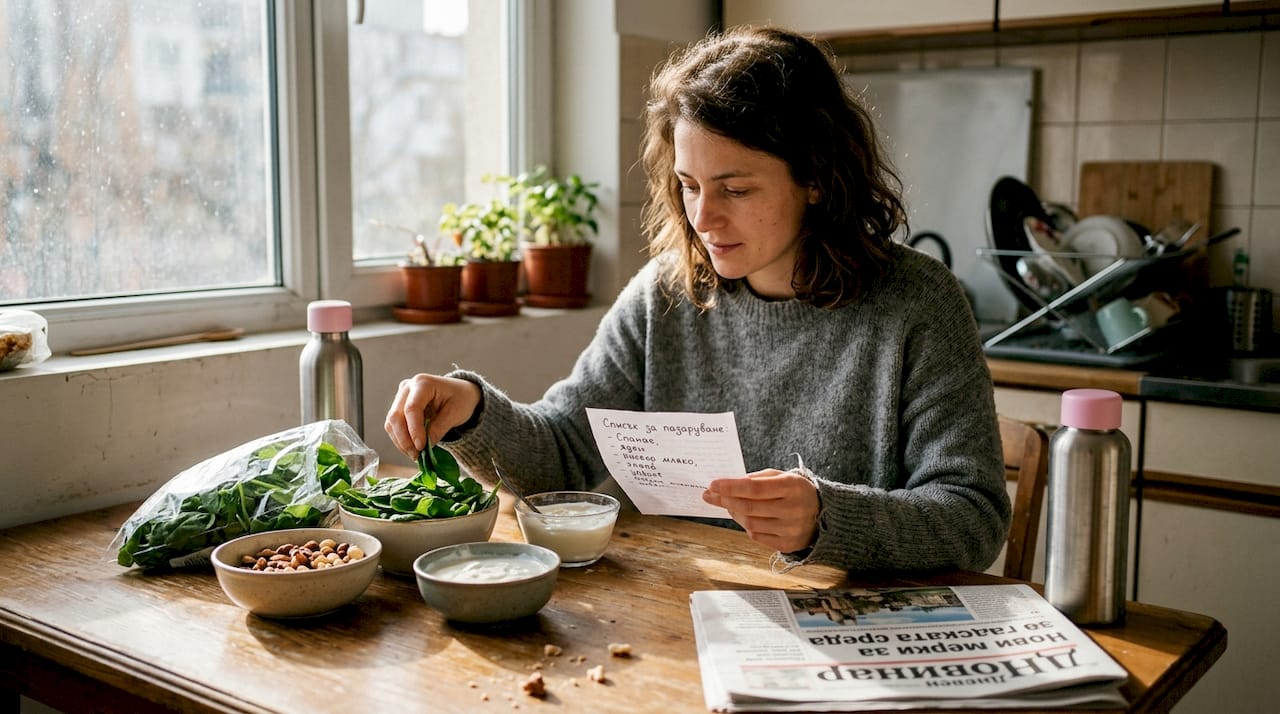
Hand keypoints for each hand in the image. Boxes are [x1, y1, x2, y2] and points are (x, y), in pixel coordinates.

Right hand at [384, 374, 481, 458]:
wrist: (460, 393)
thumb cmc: (461, 398)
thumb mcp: (456, 413)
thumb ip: (439, 428)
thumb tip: (425, 446)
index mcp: (423, 383)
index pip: (411, 409)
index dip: (414, 430)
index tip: (421, 447)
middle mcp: (407, 388)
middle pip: (396, 416)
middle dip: (404, 439)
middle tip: (416, 455)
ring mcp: (401, 397)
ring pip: (391, 423)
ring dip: (401, 442)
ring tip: (415, 455)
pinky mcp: (399, 407)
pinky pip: (394, 426)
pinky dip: (401, 439)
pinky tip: (413, 448)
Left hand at [702, 469, 818, 552]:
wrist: (823, 514)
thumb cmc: (795, 492)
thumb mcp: (781, 477)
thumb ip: (756, 479)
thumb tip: (727, 486)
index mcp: (792, 486)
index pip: (754, 487)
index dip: (730, 487)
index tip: (713, 484)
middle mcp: (794, 509)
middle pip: (749, 507)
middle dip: (725, 500)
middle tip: (710, 495)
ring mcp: (791, 529)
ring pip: (750, 523)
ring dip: (734, 513)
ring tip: (729, 505)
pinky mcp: (788, 544)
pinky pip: (757, 536)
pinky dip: (747, 526)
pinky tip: (745, 517)